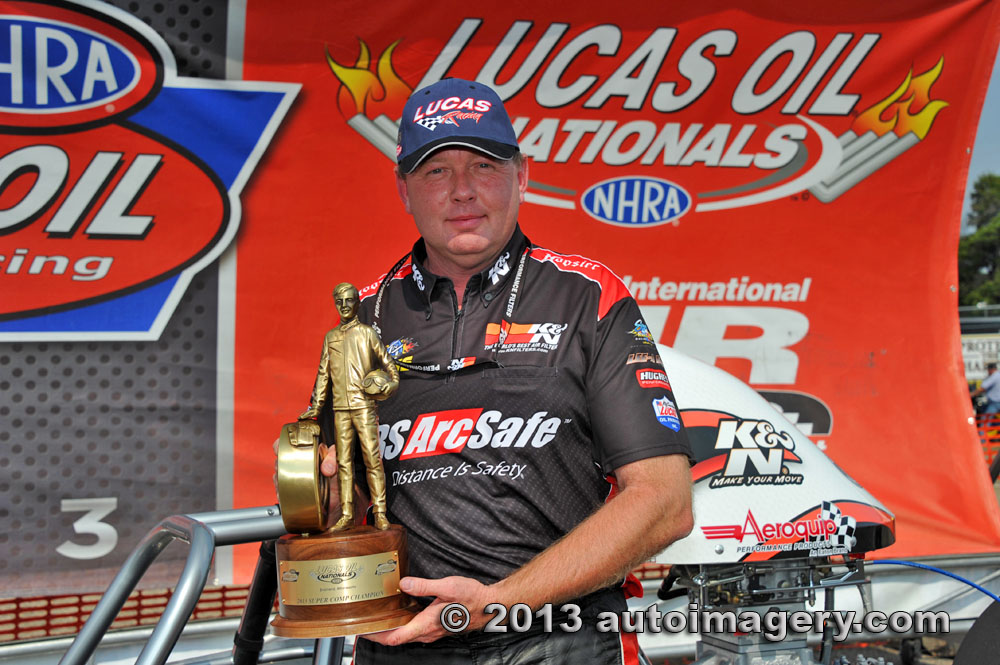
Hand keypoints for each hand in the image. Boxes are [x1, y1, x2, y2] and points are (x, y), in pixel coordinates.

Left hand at [363, 576, 490, 644]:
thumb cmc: (471, 598)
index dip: (376, 636)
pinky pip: (414, 631)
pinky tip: (400, 615)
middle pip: (396, 638)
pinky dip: (402, 626)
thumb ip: (424, 586)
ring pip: (405, 635)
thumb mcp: (447, 587)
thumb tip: (403, 584)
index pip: (395, 637)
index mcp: (426, 624)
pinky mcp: (436, 627)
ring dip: (390, 630)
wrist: (489, 606)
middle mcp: (427, 632)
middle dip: (379, 633)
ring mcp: (432, 631)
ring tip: (377, 620)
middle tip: (364, 624)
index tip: (362, 631)